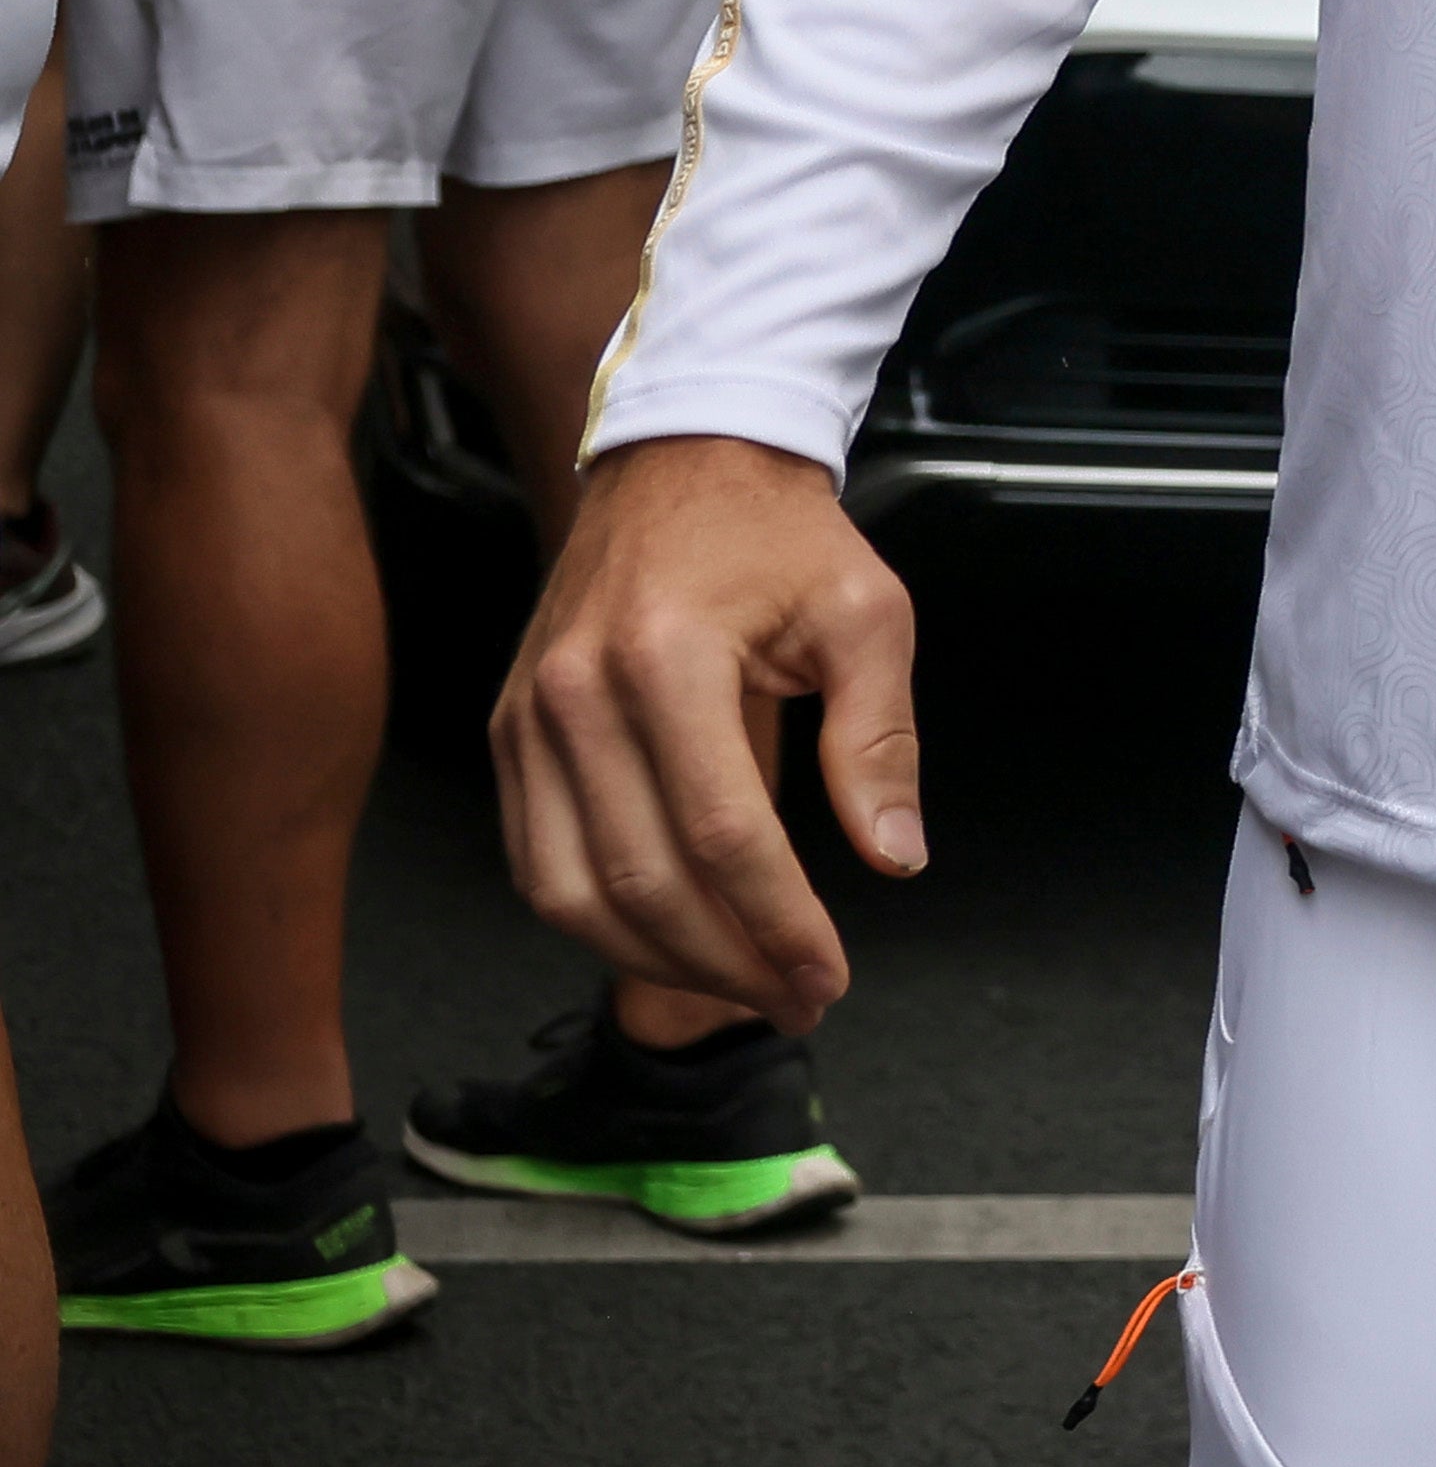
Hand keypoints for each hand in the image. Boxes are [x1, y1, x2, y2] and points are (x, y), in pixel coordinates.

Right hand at [503, 436, 928, 1027]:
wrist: (680, 466)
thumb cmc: (776, 537)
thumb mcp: (867, 616)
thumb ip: (879, 741)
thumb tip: (894, 856)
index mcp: (665, 659)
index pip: (722, 834)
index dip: (779, 923)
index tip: (828, 975)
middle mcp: (574, 696)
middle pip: (641, 880)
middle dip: (727, 963)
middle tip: (801, 999)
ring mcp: (528, 720)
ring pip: (571, 892)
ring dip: (660, 962)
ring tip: (745, 986)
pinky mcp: (511, 735)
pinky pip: (537, 862)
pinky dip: (600, 923)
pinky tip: (673, 943)